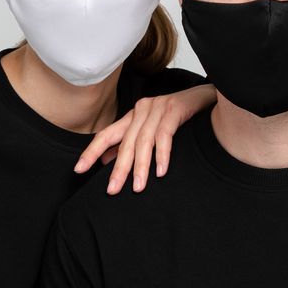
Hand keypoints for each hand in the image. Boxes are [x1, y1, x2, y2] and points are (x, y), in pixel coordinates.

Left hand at [74, 85, 216, 194]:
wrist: (209, 97)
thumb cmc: (182, 116)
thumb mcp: (154, 129)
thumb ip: (133, 143)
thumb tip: (108, 161)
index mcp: (133, 116)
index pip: (107, 134)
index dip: (92, 152)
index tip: (78, 169)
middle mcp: (142, 110)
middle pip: (125, 143)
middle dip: (118, 168)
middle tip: (111, 190)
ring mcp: (158, 108)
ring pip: (143, 141)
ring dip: (140, 166)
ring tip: (137, 187)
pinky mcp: (174, 109)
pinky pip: (164, 135)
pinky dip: (162, 155)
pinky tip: (160, 171)